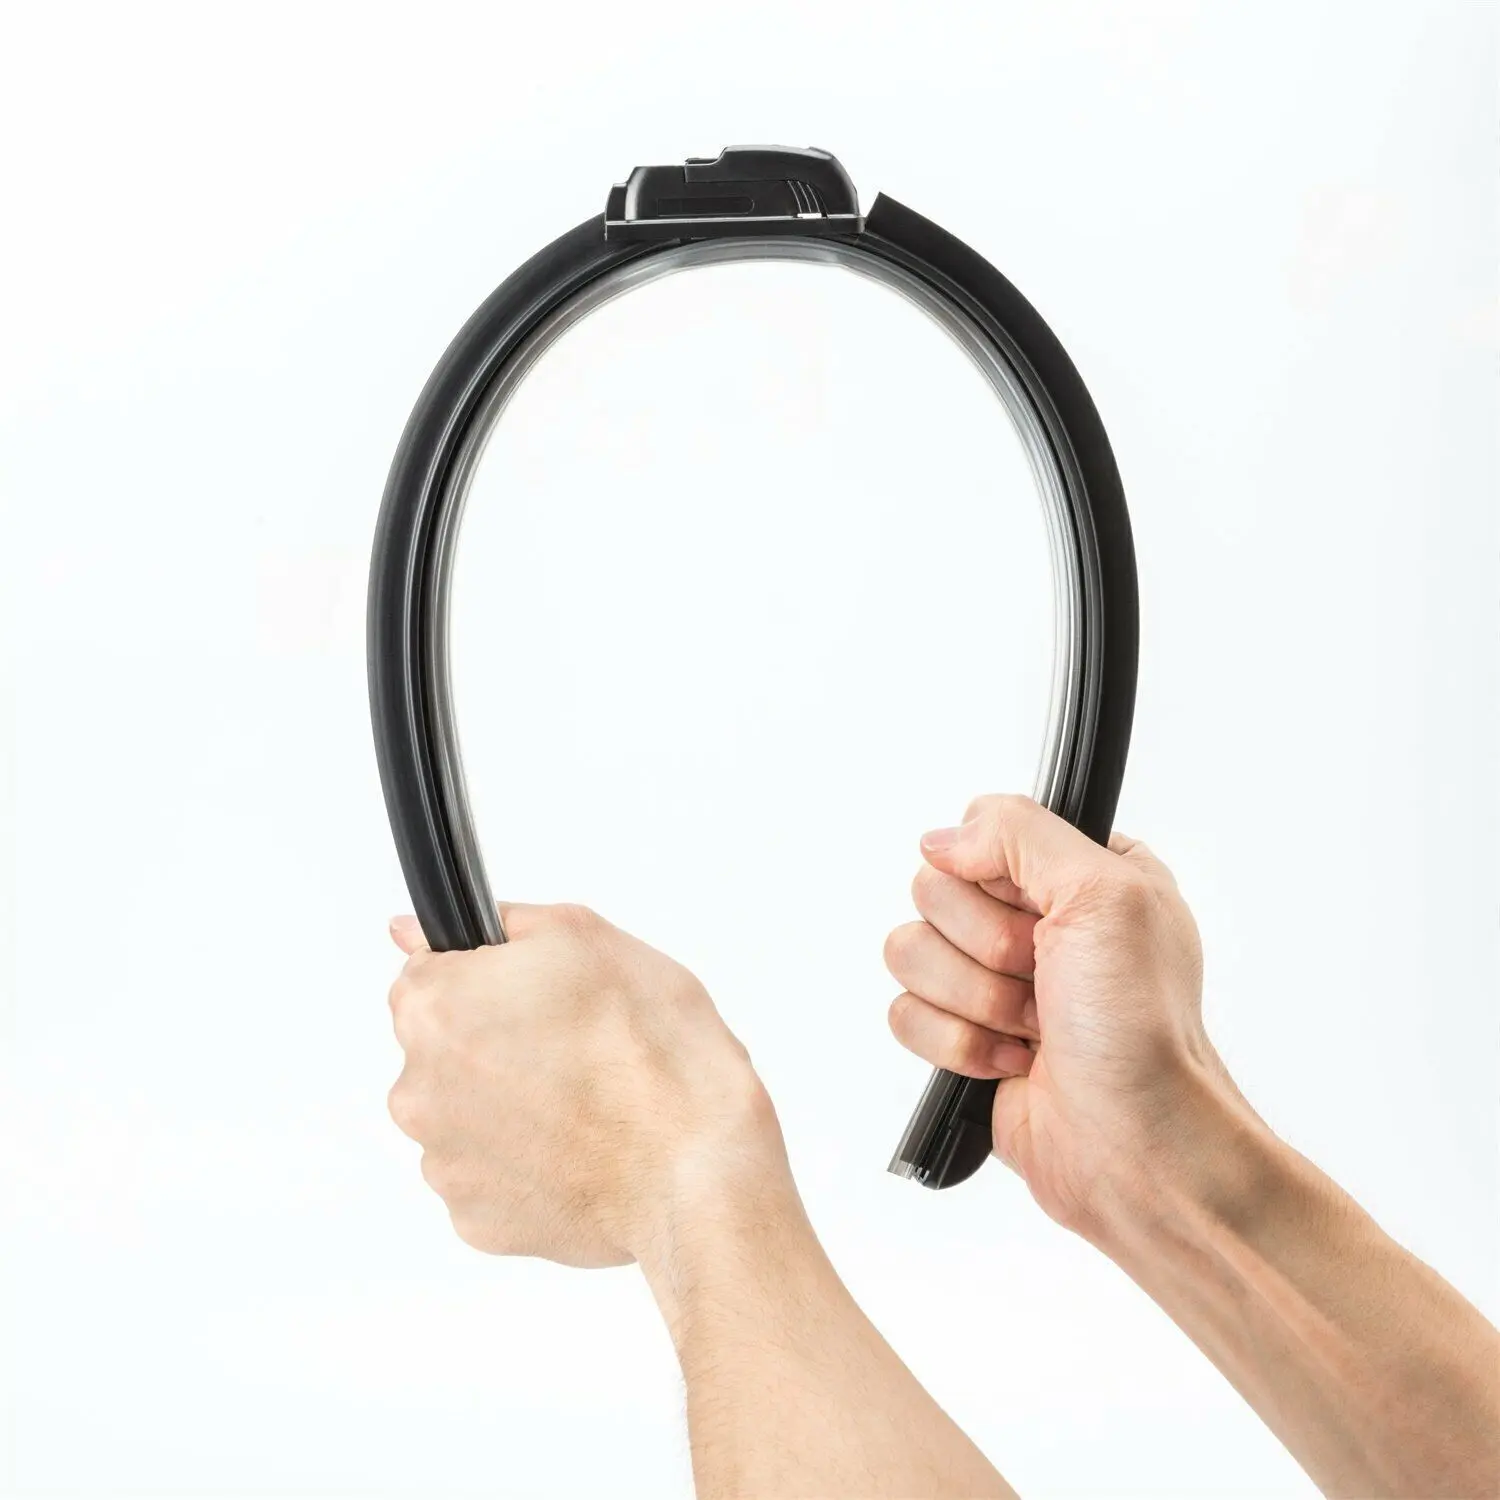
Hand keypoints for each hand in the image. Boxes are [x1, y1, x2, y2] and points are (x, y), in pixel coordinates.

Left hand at [386, 902, 789, 1267]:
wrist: (695, 1165)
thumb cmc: (652, 1050)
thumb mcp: (584, 937)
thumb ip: (494, 925)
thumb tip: (413, 930)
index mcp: (435, 1009)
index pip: (425, 974)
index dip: (485, 978)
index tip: (532, 994)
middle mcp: (419, 1089)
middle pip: (442, 1051)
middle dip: (494, 1042)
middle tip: (571, 1044)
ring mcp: (444, 1162)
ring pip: (465, 1115)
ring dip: (509, 1105)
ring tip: (584, 1102)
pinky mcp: (474, 1220)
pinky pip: (489, 1175)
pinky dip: (526, 1162)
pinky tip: (579, 1147)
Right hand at [883, 793, 1232, 1236]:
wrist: (1138, 1146)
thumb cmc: (1144, 1031)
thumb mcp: (1106, 893)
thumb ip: (1019, 832)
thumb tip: (943, 837)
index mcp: (1078, 871)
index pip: (979, 834)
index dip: (995, 880)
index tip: (1041, 918)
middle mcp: (1035, 920)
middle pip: (934, 893)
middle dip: (986, 948)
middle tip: (1044, 979)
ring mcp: (996, 979)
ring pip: (910, 951)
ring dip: (973, 1000)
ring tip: (1032, 1027)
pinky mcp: (964, 1036)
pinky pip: (904, 1013)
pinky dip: (956, 1044)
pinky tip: (1012, 1063)